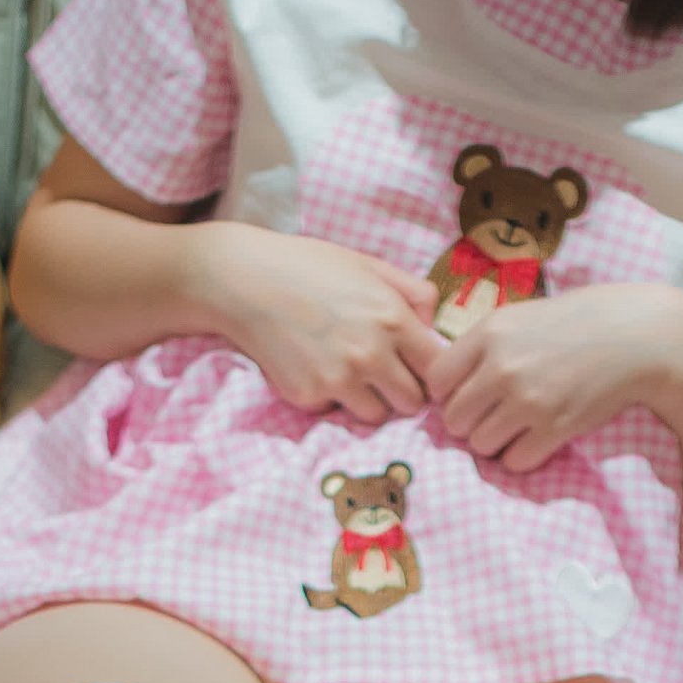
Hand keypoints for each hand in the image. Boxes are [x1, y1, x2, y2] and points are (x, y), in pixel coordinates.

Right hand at [191, 225, 447, 423]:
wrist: (244, 280)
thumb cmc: (309, 266)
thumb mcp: (369, 265)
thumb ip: (412, 292)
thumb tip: (432, 325)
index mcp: (393, 319)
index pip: (437, 369)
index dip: (429, 371)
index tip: (417, 368)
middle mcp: (371, 354)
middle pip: (412, 403)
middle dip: (402, 392)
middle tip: (384, 377)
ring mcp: (339, 379)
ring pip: (376, 416)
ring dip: (368, 401)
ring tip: (348, 374)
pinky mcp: (308, 396)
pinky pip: (334, 412)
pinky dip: (329, 398)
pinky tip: (313, 368)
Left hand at [426, 283, 682, 473]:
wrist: (638, 337)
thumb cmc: (579, 322)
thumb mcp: (521, 317)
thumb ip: (483, 345)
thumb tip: (445, 384)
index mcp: (489, 332)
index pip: (436, 380)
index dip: (448, 393)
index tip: (468, 393)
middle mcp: (501, 367)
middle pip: (454, 419)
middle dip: (470, 422)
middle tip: (494, 415)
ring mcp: (527, 400)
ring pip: (480, 445)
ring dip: (495, 442)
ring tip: (518, 426)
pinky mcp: (554, 428)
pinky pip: (514, 462)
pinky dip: (523, 456)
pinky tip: (539, 437)